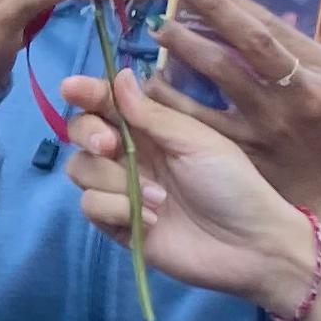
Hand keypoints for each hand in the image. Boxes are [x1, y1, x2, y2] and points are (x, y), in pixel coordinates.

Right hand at [59, 66, 319, 302]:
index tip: (71, 88)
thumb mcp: (196, 141)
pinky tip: (154, 221)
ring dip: (115, 181)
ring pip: (80, 169)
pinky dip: (118, 210)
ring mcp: (120, 189)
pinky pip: (90, 206)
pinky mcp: (116, 223)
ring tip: (159, 198)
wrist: (250, 245)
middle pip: (80, 131)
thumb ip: (152, 114)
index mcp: (151, 128)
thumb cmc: (232, 185)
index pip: (106, 102)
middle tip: (109, 145)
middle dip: (88, 133)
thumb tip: (119, 75)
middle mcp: (130, 154)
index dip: (85, 92)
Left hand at [152, 0, 320, 221]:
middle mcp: (298, 94)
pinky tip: (149, 83)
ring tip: (157, 31)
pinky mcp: (243, 151)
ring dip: (182, 50)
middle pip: (247, 44)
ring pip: (220, 77)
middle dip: (205, 14)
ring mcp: (269, 125)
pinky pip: (197, 119)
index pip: (271, 24)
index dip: (227, 0)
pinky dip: (170, 98)